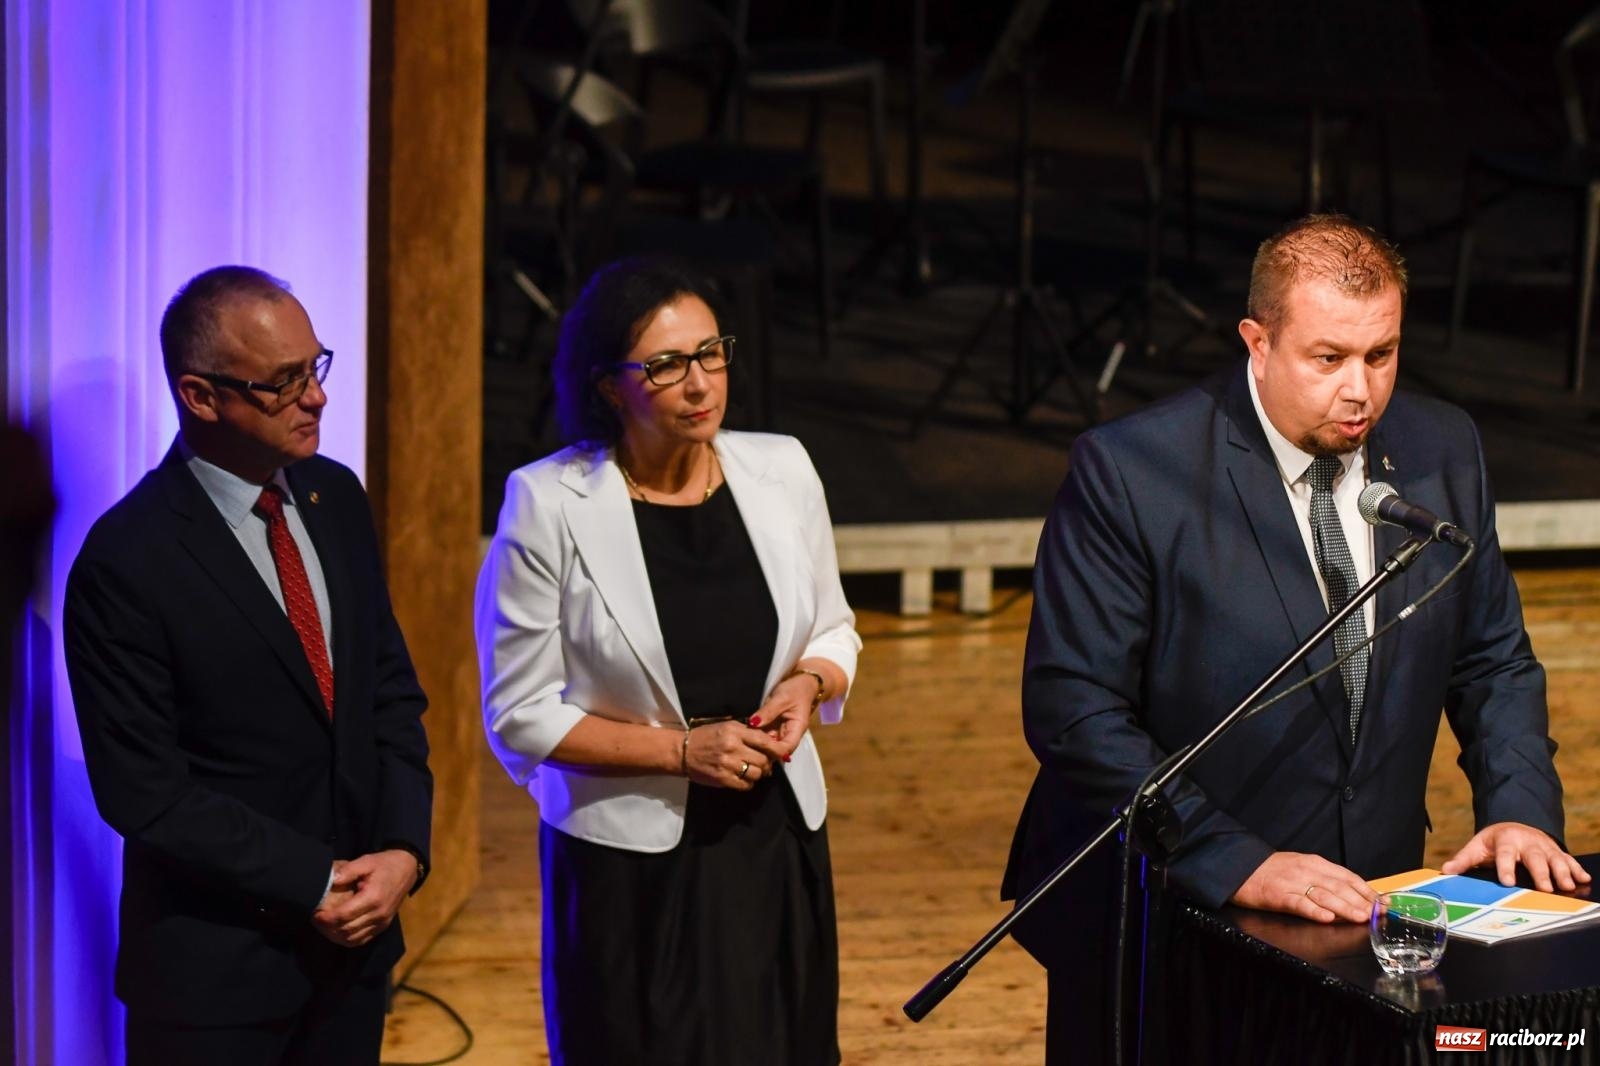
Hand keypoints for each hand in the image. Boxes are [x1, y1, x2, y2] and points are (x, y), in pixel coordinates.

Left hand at [310, 849, 419, 946]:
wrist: (407, 869)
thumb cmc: (384, 864)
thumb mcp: (366, 861)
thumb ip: (348, 870)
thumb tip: (331, 880)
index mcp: (373, 897)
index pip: (344, 915)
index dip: (326, 918)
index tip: (315, 913)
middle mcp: (378, 914)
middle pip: (346, 930)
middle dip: (327, 927)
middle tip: (315, 919)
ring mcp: (382, 922)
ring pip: (352, 939)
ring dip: (335, 936)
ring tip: (324, 926)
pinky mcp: (383, 926)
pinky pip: (361, 940)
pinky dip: (347, 939)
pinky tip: (338, 931)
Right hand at [684, 720, 786, 790]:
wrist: (682, 751)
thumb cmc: (706, 736)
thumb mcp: (727, 726)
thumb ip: (747, 732)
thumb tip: (769, 742)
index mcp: (735, 731)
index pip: (763, 741)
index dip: (777, 749)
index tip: (782, 753)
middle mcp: (732, 747)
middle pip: (762, 759)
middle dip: (767, 763)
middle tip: (765, 763)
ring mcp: (727, 764)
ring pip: (756, 773)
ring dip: (758, 773)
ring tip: (753, 770)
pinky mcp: (722, 779)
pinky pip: (745, 784)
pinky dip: (748, 783)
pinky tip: (744, 777)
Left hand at [751, 673, 820, 757]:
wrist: (802, 683)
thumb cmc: (796, 689)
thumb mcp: (782, 698)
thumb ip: (768, 711)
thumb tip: (753, 723)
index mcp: (797, 729)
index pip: (786, 749)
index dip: (772, 751)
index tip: (756, 746)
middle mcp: (789, 734)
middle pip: (776, 750)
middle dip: (761, 749)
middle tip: (745, 742)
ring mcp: (780, 732)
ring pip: (768, 745)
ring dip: (756, 743)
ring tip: (743, 738)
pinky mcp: (773, 728)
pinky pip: (763, 736)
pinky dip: (755, 736)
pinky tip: (745, 733)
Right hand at [1230, 851, 1376, 923]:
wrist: (1238, 865)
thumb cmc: (1270, 869)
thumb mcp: (1300, 867)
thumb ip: (1323, 878)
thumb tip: (1350, 893)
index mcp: (1315, 863)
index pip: (1348, 877)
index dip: (1368, 891)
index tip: (1384, 903)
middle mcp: (1307, 871)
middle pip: (1340, 887)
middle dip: (1362, 902)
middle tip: (1379, 915)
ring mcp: (1293, 883)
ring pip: (1325, 896)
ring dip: (1346, 907)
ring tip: (1362, 918)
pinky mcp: (1278, 896)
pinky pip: (1299, 904)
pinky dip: (1314, 911)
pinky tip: (1327, 918)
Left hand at [1440, 821, 1591, 892]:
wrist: (1515, 825)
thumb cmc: (1494, 842)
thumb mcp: (1477, 846)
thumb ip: (1463, 859)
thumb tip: (1445, 871)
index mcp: (1505, 840)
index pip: (1505, 854)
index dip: (1506, 868)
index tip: (1507, 881)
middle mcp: (1527, 842)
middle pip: (1534, 858)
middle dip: (1541, 873)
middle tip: (1545, 888)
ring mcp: (1544, 847)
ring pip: (1555, 859)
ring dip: (1563, 872)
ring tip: (1569, 886)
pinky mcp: (1556, 852)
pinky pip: (1569, 860)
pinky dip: (1578, 869)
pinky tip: (1585, 880)